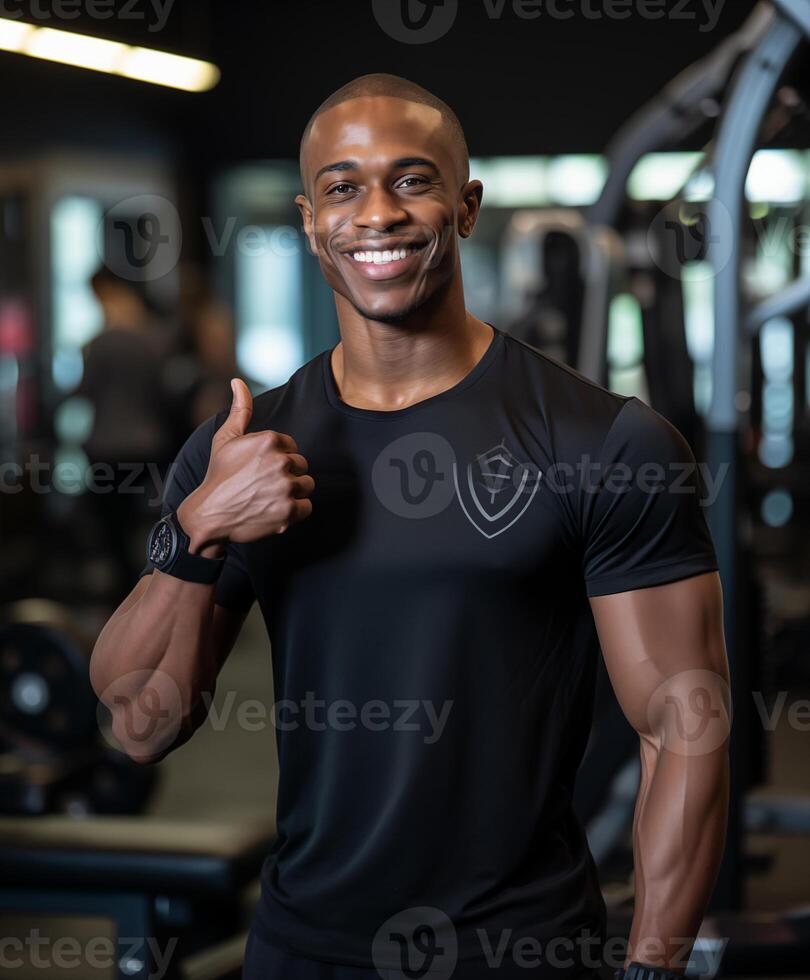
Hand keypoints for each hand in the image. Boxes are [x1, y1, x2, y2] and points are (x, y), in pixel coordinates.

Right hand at [178, 378, 314, 552]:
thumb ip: (241, 409)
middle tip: (263, 484)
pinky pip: (307, 507)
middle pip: (301, 466)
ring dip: (293, 492)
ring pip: (307, 486)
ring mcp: (286, 488)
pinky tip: (274, 510)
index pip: (292, 448)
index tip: (260, 469)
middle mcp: (281, 462)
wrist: (210, 514)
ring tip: (270, 497)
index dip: (278, 459)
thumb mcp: (226, 438)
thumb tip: (237, 381)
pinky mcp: (290, 511)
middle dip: (286, 475)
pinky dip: (294, 511)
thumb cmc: (218, 475)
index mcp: (269, 441)